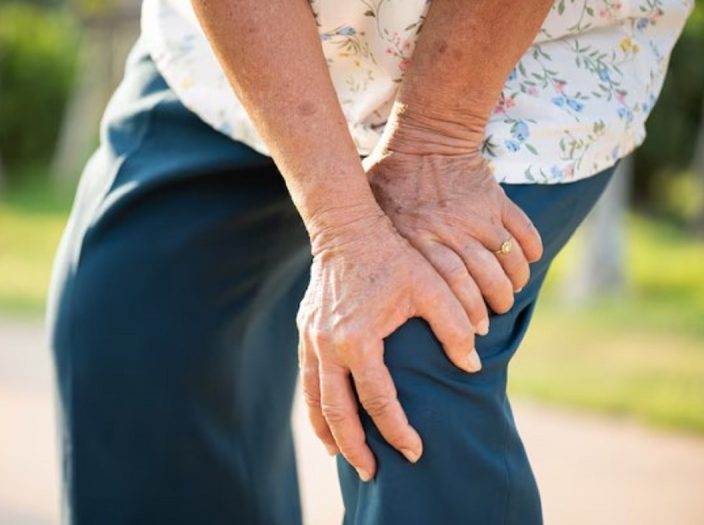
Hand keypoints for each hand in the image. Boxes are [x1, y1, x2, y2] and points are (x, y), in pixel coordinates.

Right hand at [297, 209, 477, 480]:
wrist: (345, 228)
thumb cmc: (391, 255)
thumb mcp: (430, 286)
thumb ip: (454, 326)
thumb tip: (471, 365)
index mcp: (358, 339)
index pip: (378, 400)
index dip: (398, 429)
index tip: (415, 451)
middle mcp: (328, 345)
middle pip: (337, 411)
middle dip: (355, 447)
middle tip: (372, 473)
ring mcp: (311, 339)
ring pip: (313, 399)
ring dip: (328, 431)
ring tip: (342, 455)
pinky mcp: (305, 331)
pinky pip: (306, 379)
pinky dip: (315, 404)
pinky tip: (326, 416)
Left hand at [364, 148, 542, 325]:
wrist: (426, 138)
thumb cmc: (391, 179)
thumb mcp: (374, 213)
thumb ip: (376, 243)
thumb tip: (358, 278)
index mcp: (419, 238)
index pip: (450, 286)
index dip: (466, 313)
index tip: (472, 332)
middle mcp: (451, 231)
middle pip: (484, 279)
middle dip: (493, 305)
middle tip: (491, 319)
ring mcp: (478, 215)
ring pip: (507, 260)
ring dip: (513, 283)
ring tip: (509, 295)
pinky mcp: (496, 200)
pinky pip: (523, 231)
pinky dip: (530, 251)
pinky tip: (527, 263)